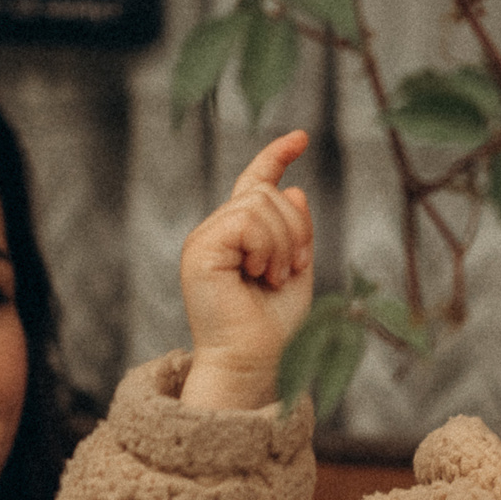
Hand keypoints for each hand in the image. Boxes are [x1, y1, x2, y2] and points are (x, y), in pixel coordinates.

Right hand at [179, 130, 315, 410]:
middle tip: (291, 270)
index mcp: (238, 236)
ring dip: (283, 242)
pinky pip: (246, 220)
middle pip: (266, 192)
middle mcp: (217, 232)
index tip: (301, 137)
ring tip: (275, 277)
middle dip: (295, 228)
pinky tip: (259, 274)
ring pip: (259, 203)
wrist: (255, 362)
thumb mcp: (296, 268)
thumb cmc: (274, 327)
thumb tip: (294, 188)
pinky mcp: (200, 250)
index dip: (276, 156)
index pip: (255, 183)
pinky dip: (266, 246)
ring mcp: (205, 239)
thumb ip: (295, 230)